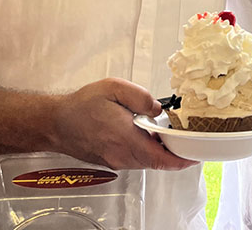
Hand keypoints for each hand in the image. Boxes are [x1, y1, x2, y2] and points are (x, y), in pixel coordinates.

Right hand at [51, 77, 196, 169]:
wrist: (56, 122)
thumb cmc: (81, 106)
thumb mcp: (114, 88)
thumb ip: (141, 97)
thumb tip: (158, 109)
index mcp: (126, 138)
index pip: (161, 158)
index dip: (182, 159)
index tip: (195, 156)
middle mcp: (122, 155)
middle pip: (157, 161)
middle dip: (174, 153)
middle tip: (186, 140)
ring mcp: (116, 161)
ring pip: (147, 162)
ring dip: (159, 152)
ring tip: (167, 135)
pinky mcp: (111, 161)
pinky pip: (135, 160)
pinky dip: (146, 151)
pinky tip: (147, 137)